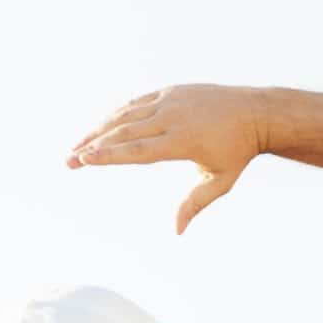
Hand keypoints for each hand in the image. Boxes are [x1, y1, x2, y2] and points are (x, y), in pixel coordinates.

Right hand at [65, 84, 276, 232]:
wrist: (255, 112)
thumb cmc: (237, 152)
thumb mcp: (220, 182)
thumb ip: (195, 204)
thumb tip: (176, 231)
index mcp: (182, 140)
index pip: (137, 151)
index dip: (109, 155)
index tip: (84, 159)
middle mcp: (172, 117)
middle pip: (123, 132)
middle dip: (93, 146)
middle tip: (68, 161)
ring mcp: (169, 100)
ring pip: (125, 115)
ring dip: (98, 130)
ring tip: (77, 147)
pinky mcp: (169, 92)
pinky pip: (136, 104)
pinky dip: (116, 116)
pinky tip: (100, 129)